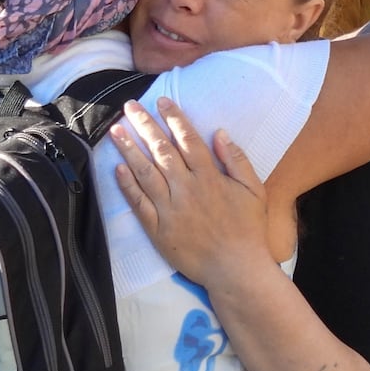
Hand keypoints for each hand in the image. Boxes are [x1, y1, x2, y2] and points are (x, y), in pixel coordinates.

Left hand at [109, 98, 271, 289]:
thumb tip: (219, 133)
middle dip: (144, 125)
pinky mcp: (158, 229)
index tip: (161, 101)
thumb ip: (237, 160)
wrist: (235, 268)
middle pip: (161, 150)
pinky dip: (127, 186)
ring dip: (129, 150)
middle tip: (130, 106)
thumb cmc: (248, 230)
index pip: (187, 140)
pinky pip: (139, 203)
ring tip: (115, 131)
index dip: (173, 118)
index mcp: (209, 177)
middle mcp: (186, 188)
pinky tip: (117, 169)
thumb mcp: (254, 190)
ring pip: (145, 173)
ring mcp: (170, 209)